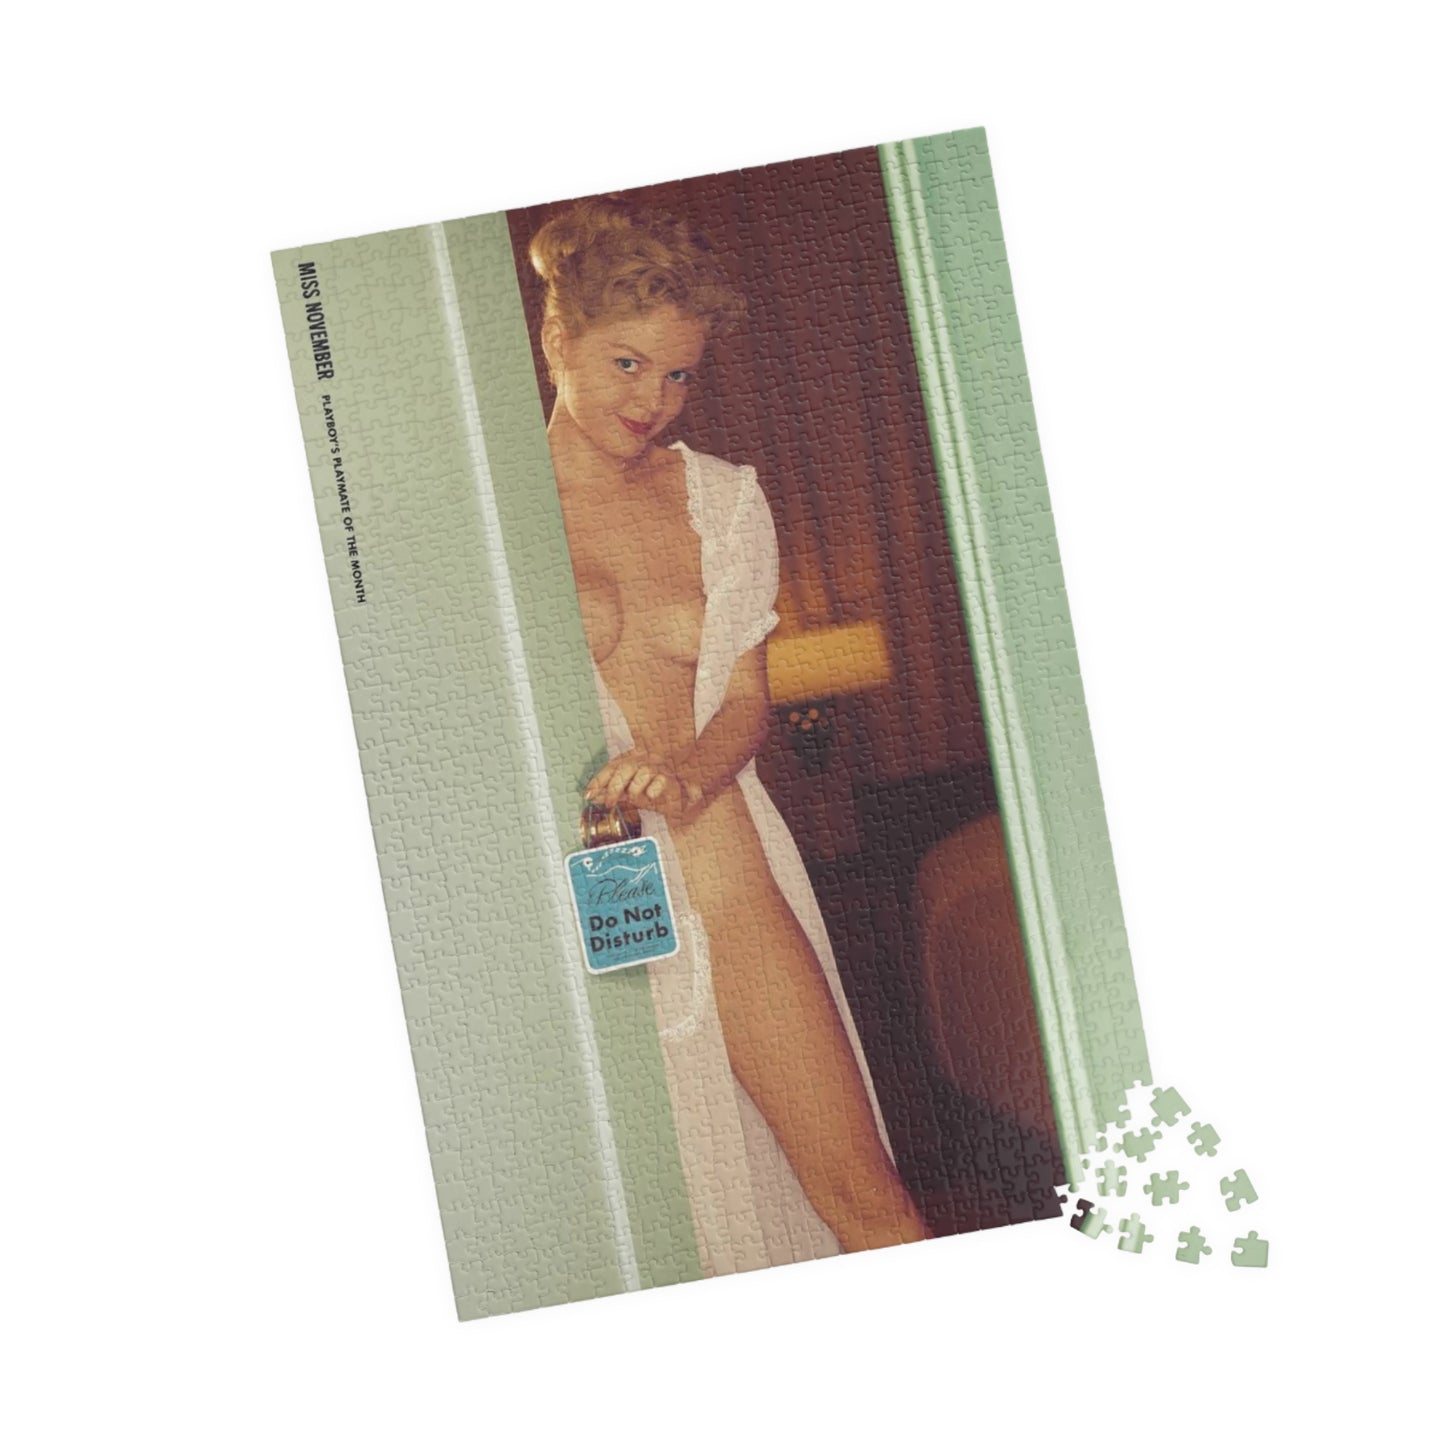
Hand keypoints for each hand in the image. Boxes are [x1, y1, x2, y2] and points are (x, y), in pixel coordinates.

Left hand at [585, 751, 704, 821]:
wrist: (676, 794)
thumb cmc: (649, 790)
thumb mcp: (627, 792)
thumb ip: (611, 793)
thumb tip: (591, 796)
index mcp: (629, 762)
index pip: (611, 767)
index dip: (598, 781)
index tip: (588, 795)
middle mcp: (642, 762)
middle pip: (625, 768)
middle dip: (614, 787)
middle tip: (609, 803)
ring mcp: (657, 768)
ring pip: (643, 772)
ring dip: (634, 788)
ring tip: (632, 799)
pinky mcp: (669, 778)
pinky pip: (660, 781)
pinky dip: (653, 789)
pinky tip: (650, 796)